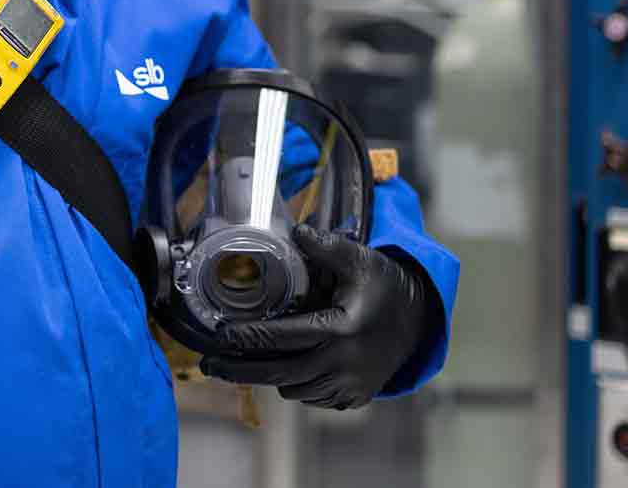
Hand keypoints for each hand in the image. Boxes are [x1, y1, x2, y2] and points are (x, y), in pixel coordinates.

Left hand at [198, 224, 438, 409]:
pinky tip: (281, 368)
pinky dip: (295, 386)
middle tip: (209, 364)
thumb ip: (326, 246)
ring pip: (294, 390)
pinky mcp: (354, 398)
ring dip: (270, 376)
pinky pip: (313, 398)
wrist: (418, 321)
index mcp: (342, 329)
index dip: (248, 338)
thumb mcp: (359, 259)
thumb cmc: (382, 285)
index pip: (284, 337)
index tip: (221, 335)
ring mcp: (351, 386)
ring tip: (243, 360)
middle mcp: (345, 364)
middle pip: (281, 374)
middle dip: (241, 370)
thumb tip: (297, 229)